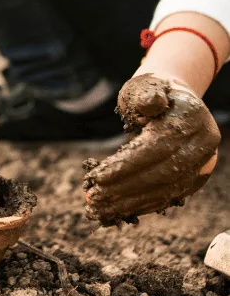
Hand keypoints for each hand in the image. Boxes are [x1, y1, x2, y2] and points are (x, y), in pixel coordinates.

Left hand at [83, 74, 219, 224]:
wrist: (174, 101)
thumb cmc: (150, 91)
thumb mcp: (145, 85)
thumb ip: (146, 94)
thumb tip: (151, 104)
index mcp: (192, 117)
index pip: (158, 147)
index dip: (127, 164)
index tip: (97, 177)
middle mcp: (203, 143)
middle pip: (162, 173)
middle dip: (125, 188)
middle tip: (93, 197)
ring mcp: (203, 162)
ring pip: (166, 189)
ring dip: (131, 201)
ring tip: (100, 209)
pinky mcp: (196, 177)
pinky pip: (169, 196)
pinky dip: (143, 204)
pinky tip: (118, 210)